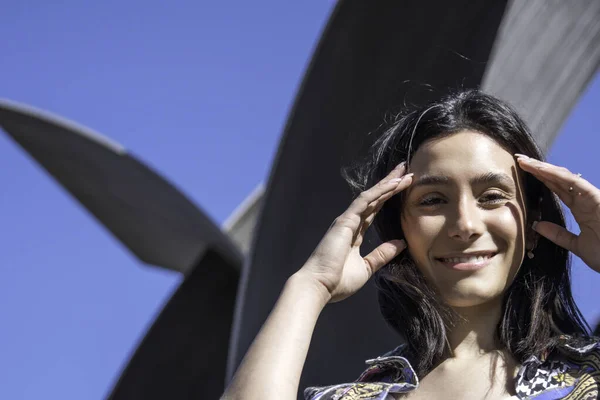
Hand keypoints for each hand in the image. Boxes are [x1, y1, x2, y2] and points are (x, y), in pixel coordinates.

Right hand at [298, 163, 412, 302]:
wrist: (319, 286)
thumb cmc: (338, 281)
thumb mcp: (367, 267)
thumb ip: (382, 254)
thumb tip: (401, 243)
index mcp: (354, 234)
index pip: (374, 210)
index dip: (388, 197)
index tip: (404, 186)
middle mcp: (350, 223)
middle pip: (374, 198)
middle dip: (390, 183)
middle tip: (406, 170)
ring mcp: (347, 220)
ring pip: (371, 196)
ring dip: (388, 183)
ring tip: (404, 171)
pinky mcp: (345, 220)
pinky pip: (365, 201)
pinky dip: (380, 191)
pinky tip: (394, 183)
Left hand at [516, 154, 599, 271]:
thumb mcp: (578, 246)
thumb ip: (559, 235)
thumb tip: (537, 225)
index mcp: (582, 209)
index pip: (557, 189)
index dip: (540, 179)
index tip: (522, 173)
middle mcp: (586, 199)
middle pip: (558, 179)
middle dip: (538, 169)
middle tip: (518, 159)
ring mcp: (592, 197)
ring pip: (563, 176)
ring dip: (543, 168)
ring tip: (523, 161)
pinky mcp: (597, 197)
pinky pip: (574, 182)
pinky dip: (556, 174)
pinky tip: (540, 169)